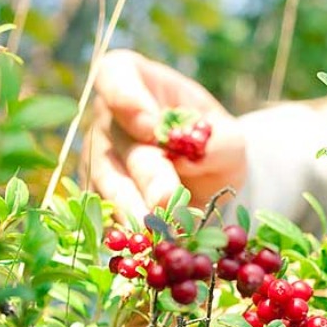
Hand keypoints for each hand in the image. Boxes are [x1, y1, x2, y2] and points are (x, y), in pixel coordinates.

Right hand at [86, 50, 245, 222]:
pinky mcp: (99, 201)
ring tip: (160, 235)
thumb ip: (219, 141)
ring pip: (107, 187)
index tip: (149, 126)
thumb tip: (193, 157)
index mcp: (134, 82)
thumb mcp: (229, 135)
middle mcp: (107, 120)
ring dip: (134, 212)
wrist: (206, 177)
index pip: (115, 76)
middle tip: (165, 199)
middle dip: (143, 175)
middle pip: (116, 144)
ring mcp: (97, 162)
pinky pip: (106, 219)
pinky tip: (151, 250)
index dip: (126, 99)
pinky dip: (129, 236)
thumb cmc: (212, 141)